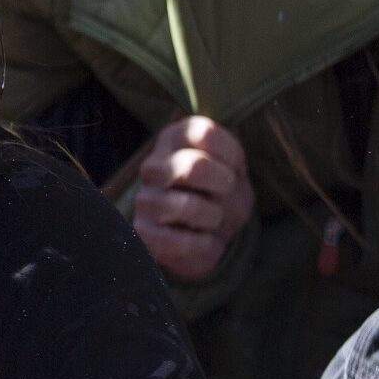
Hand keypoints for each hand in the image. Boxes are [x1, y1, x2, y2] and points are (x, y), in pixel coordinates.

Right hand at [133, 117, 254, 281]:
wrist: (210, 231)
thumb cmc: (221, 192)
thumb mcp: (235, 168)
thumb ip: (229, 157)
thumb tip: (205, 167)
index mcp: (174, 138)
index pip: (205, 134)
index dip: (231, 156)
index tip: (233, 169)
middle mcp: (153, 166)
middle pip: (194, 167)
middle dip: (224, 185)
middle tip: (225, 194)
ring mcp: (144, 200)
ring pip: (188, 206)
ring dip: (213, 217)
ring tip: (212, 218)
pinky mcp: (143, 233)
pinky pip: (180, 242)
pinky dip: (204, 244)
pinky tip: (204, 239)